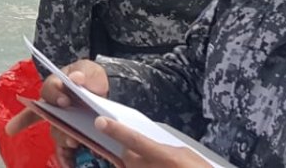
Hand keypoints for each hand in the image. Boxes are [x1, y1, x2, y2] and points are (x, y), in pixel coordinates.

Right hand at [6, 60, 109, 163]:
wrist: (105, 91)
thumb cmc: (91, 78)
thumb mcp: (89, 70)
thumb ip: (83, 72)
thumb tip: (77, 78)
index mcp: (56, 87)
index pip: (48, 90)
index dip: (54, 95)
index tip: (64, 100)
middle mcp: (54, 107)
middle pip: (48, 115)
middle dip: (56, 122)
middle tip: (68, 124)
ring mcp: (62, 123)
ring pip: (57, 132)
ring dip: (63, 138)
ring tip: (74, 142)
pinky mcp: (71, 136)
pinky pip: (63, 150)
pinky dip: (65, 158)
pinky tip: (69, 165)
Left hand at [95, 118, 210, 166]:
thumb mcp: (184, 154)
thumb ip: (162, 148)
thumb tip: (148, 146)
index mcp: (164, 157)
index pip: (133, 140)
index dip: (116, 130)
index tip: (101, 122)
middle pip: (127, 156)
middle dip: (129, 152)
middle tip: (144, 153)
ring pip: (130, 167)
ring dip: (137, 165)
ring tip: (156, 165)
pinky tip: (154, 166)